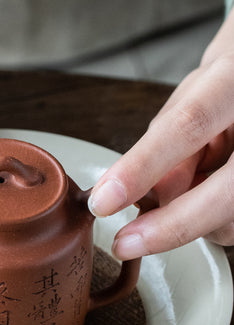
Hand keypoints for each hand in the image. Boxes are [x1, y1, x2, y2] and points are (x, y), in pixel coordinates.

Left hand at [89, 12, 233, 256]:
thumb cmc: (230, 81)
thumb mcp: (196, 92)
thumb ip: (171, 137)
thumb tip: (146, 193)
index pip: (188, 125)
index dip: (143, 167)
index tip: (105, 201)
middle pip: (225, 193)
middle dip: (169, 226)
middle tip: (124, 243)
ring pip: (232, 218)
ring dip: (193, 217)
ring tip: (188, 180)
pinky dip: (213, 218)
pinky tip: (207, 187)